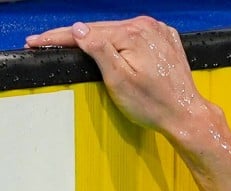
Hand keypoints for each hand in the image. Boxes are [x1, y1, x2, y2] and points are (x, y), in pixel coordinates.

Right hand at [25, 17, 206, 137]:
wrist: (186, 117)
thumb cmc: (154, 105)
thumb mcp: (118, 79)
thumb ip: (98, 50)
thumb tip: (79, 29)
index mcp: (134, 33)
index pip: (87, 32)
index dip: (59, 37)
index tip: (37, 40)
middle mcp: (148, 27)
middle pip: (101, 29)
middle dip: (75, 36)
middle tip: (45, 41)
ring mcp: (159, 33)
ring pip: (117, 32)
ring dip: (97, 38)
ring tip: (70, 43)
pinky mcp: (166, 42)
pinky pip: (135, 37)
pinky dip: (120, 41)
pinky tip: (107, 46)